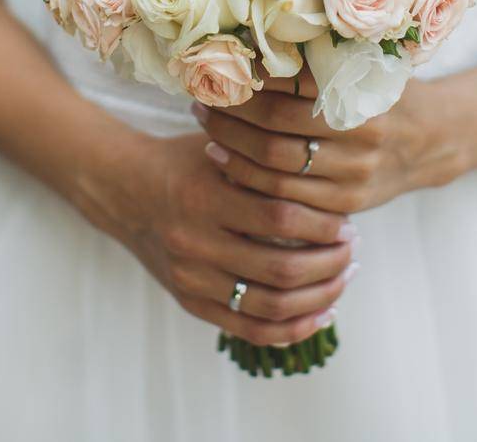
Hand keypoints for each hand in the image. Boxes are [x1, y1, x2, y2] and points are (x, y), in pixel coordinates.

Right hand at [92, 132, 359, 346]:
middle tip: (353, 252)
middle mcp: (194, 244)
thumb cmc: (185, 161)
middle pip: (281, 271)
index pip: (280, 221)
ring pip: (270, 308)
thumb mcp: (220, 146)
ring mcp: (191, 280)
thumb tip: (332, 173)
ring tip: (342, 279)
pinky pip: (250, 330)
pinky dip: (291, 328)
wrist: (123, 189)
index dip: (323, 226)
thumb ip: (266, 160)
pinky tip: (320, 312)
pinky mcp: (190, 303)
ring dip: (318, 298)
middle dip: (329, 265)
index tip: (348, 223)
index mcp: (204, 199)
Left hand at [193, 70, 459, 216]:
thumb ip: (322, 56)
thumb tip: (256, 31)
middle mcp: (363, 139)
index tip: (220, 66)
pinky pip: (285, 198)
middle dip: (232, 113)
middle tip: (202, 97)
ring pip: (275, 168)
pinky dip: (247, 179)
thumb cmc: (385, 93)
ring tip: (206, 126)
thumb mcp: (365, 64)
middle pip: (277, 128)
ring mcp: (355, 176)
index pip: (293, 86)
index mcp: (364, 96)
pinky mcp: (347, 205)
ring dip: (232, 146)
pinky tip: (224, 160)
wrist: (430, 141)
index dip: (251, 78)